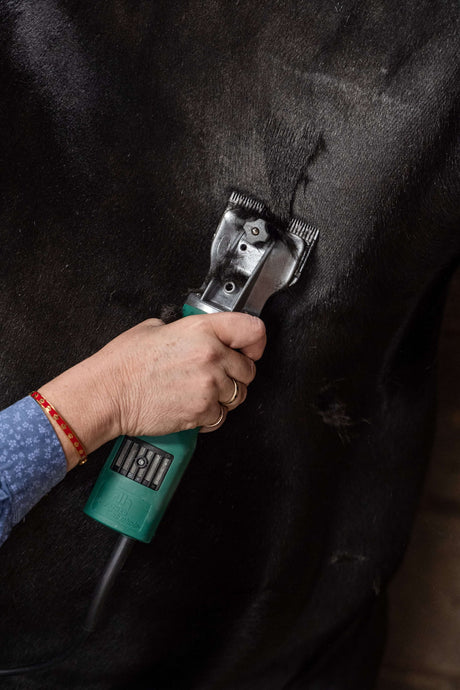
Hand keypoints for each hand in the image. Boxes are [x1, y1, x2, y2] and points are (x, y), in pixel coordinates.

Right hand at [40, 313, 265, 469]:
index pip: (253, 330)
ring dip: (224, 397)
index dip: (255, 343)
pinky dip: (210, 416)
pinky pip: (221, 417)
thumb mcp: (156, 327)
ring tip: (200, 393)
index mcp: (203, 329)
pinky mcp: (202, 411)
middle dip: (236, 375)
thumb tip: (197, 334)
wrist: (109, 393)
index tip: (249, 350)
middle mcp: (211, 356)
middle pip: (249, 370)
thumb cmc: (125, 362)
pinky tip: (191, 407)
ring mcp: (209, 385)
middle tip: (215, 377)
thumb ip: (186, 329)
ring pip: (238, 396)